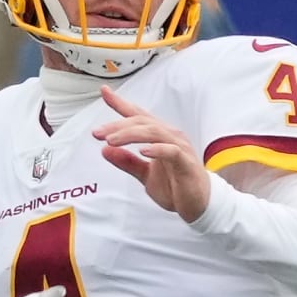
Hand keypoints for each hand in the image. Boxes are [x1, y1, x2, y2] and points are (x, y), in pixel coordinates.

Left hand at [92, 86, 210, 222]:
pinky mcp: (186, 162)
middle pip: (142, 122)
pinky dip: (156, 149)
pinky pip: (171, 151)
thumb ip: (127, 162)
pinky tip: (142, 151)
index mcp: (159, 136)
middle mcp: (170, 136)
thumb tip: (104, 150)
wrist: (198, 205)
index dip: (121, 103)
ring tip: (111, 140)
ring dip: (131, 134)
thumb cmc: (175, 186)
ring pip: (154, 132)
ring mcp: (180, 147)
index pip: (138, 115)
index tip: (104, 92)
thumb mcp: (144, 175)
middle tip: (97, 133)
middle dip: (118, 125)